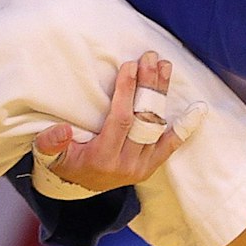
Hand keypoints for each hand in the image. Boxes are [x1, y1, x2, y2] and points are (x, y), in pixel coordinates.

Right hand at [34, 51, 206, 192]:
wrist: (77, 187)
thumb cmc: (64, 163)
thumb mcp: (48, 155)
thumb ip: (50, 143)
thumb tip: (60, 129)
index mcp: (102, 157)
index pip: (120, 120)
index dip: (127, 92)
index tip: (131, 66)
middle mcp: (126, 164)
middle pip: (143, 120)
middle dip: (148, 86)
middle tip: (151, 58)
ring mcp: (141, 167)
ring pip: (157, 127)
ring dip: (162, 95)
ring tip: (165, 68)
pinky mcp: (150, 166)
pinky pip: (170, 146)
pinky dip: (183, 128)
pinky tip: (196, 110)